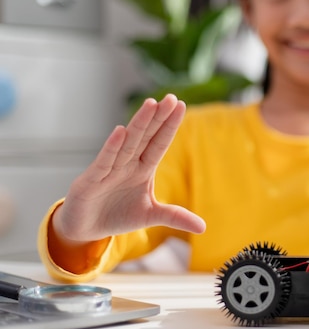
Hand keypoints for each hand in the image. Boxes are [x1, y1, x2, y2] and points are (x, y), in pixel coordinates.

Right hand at [51, 94, 205, 245]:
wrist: (84, 229)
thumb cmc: (117, 215)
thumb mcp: (150, 216)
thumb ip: (175, 216)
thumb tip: (203, 227)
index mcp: (143, 169)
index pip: (159, 143)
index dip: (169, 126)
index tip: (181, 106)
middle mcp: (127, 164)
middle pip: (146, 136)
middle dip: (158, 118)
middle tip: (171, 98)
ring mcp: (109, 170)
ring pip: (127, 144)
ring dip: (139, 125)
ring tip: (151, 105)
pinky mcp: (91, 181)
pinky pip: (104, 162)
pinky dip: (112, 148)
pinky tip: (120, 132)